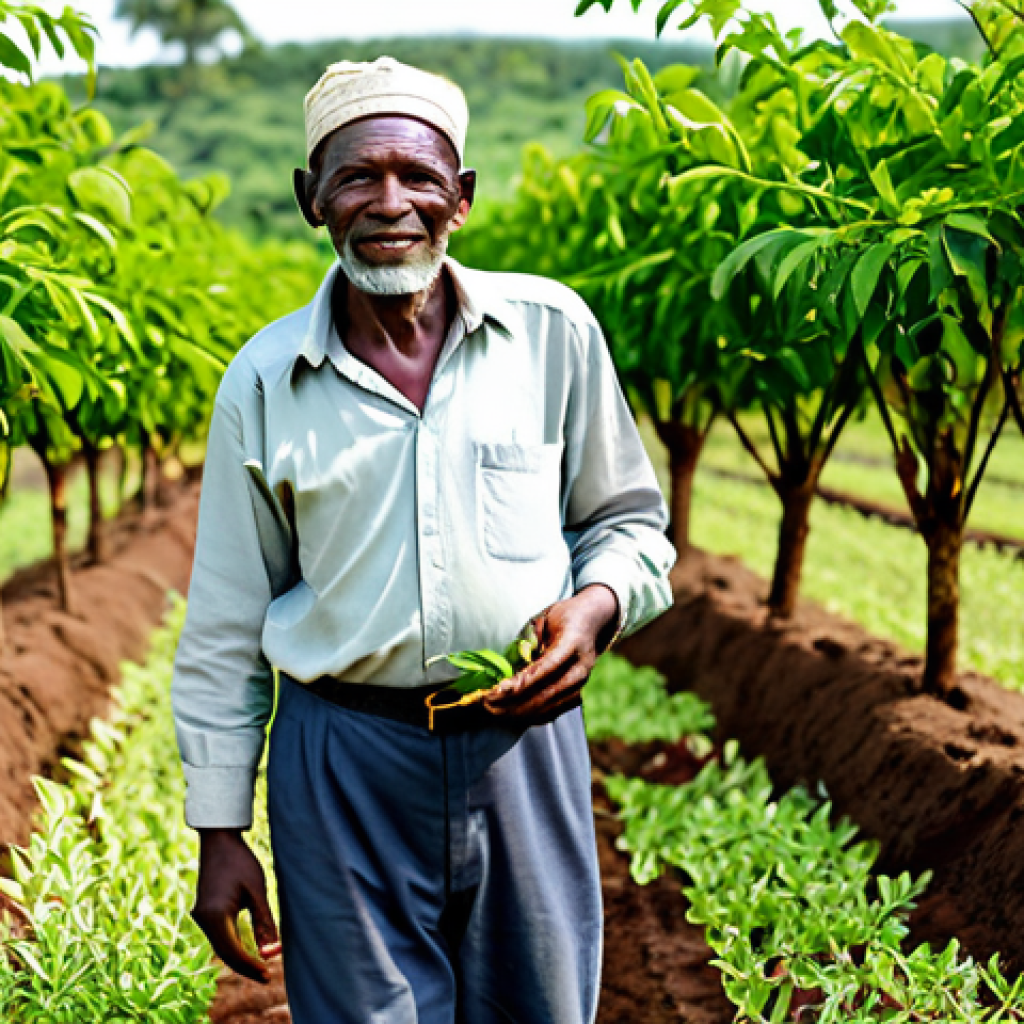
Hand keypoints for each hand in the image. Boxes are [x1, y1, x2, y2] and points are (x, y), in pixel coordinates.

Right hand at [192, 829, 281, 983]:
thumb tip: (273, 953)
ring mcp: (200, 916)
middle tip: (267, 976)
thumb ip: (264, 923)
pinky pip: (218, 936)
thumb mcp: (257, 891)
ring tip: (261, 966)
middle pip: (224, 953)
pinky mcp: (203, 912)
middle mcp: (202, 919)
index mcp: (215, 915)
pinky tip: (247, 950)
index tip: (268, 974)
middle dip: (245, 966)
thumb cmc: (240, 861)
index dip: (251, 966)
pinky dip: (232, 946)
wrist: (218, 840)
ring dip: (238, 957)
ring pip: (220, 946)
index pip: (233, 952)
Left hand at [484, 584, 618, 724]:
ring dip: (518, 712)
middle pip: (546, 693)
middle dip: (513, 701)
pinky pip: (552, 712)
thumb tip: (511, 664)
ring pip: (548, 707)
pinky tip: (510, 713)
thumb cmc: (564, 616)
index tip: (500, 689)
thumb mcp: (544, 618)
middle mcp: (580, 667)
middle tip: (487, 702)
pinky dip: (530, 715)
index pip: (547, 667)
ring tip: (493, 709)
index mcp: (573, 643)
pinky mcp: (576, 694)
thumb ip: (529, 640)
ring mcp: (580, 684)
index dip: (523, 681)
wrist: (592, 621)